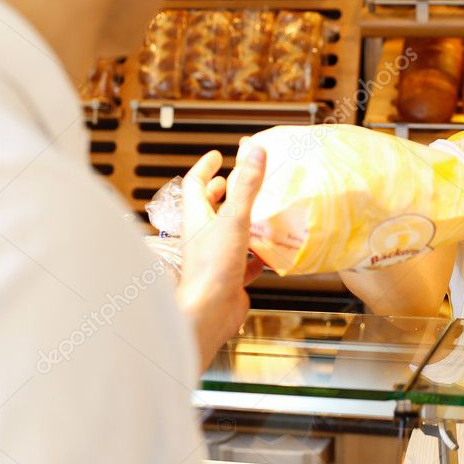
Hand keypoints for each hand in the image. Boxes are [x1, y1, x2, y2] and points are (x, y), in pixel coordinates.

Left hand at [176, 142, 265, 372]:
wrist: (210, 311)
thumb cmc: (213, 268)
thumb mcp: (234, 219)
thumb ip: (247, 186)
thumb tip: (255, 152)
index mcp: (197, 217)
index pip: (195, 184)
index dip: (205, 167)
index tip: (216, 156)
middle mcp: (203, 236)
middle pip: (208, 207)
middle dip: (220, 192)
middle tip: (232, 180)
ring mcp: (216, 256)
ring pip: (226, 232)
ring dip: (240, 220)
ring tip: (257, 209)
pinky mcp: (230, 276)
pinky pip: (244, 260)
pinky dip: (255, 253)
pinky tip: (268, 251)